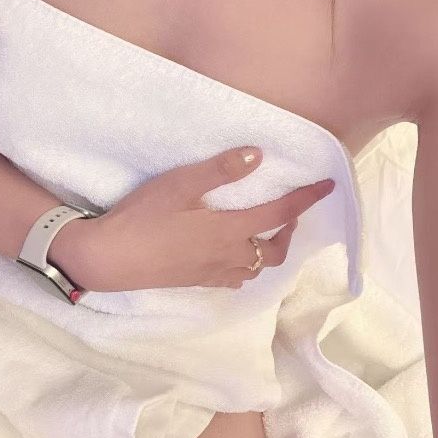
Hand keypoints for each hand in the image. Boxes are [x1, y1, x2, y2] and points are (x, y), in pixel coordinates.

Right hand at [49, 146, 334, 292]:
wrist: (109, 259)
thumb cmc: (143, 217)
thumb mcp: (180, 184)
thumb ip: (220, 170)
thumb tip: (259, 155)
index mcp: (230, 231)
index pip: (280, 213)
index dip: (307, 199)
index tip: (328, 186)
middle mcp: (228, 257)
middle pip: (275, 251)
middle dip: (289, 232)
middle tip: (290, 211)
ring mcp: (211, 273)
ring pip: (255, 268)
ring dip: (268, 250)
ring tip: (264, 231)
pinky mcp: (194, 281)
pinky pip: (233, 279)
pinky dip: (244, 267)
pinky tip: (231, 256)